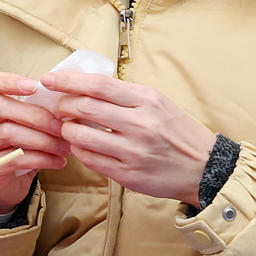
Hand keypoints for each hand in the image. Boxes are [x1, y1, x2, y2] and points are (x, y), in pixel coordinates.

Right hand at [0, 71, 69, 212]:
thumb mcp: (27, 124)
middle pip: (0, 106)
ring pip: (9, 133)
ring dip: (43, 140)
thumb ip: (37, 110)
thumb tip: (66, 105)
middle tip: (61, 127)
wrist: (11, 181)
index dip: (7, 81)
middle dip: (35, 116)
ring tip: (65, 147)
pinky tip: (58, 161)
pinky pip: (17, 158)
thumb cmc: (23, 145)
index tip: (34, 86)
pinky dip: (43, 159)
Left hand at [45, 72, 216, 205]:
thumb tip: (83, 83)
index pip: (97, 85)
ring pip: (80, 135)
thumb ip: (123, 93)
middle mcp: (140, 125)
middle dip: (62, 105)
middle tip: (59, 107)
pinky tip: (81, 144)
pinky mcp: (128, 175)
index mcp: (147, 100)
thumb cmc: (176, 131)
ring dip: (66, 129)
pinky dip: (78, 149)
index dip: (67, 80)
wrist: (205, 168)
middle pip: (83, 107)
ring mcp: (133, 152)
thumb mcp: (157, 102)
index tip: (49, 79)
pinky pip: (89, 159)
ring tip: (69, 127)